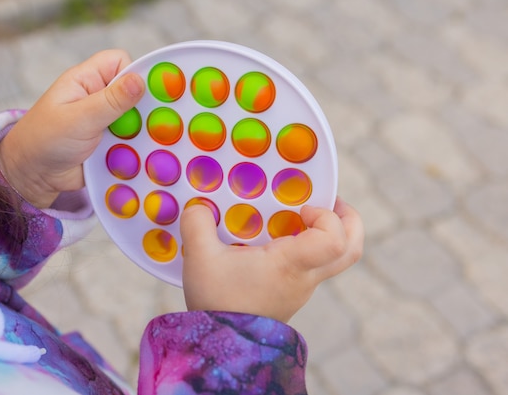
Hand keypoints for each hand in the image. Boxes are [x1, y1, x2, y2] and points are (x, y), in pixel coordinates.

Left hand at [0, 50, 144, 207]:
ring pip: (137, 118)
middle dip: (142, 108)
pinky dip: (135, 148)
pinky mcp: (110, 141)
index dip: (133, 74)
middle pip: (134, 91)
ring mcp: (106, 120)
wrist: (33, 177)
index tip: (141, 96)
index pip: (120, 62)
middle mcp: (98, 97)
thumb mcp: (79, 119)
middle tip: (143, 125)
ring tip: (137, 145)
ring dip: (139, 132)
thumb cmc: (44, 140)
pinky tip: (137, 158)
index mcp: (87, 81)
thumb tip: (140, 79)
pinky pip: (132, 140)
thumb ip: (111, 101)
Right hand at [180, 197, 363, 322]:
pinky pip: (311, 266)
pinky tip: (274, 239)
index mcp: (290, 265)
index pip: (335, 240)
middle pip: (351, 249)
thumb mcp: (200, 258)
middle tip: (328, 203)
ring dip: (325, 232)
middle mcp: (305, 277)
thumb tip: (198, 206)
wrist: (222, 346)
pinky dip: (304, 247)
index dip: (327, 216)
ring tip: (296, 217)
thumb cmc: (217, 303)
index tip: (302, 209)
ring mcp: (302, 288)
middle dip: (347, 219)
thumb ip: (197, 225)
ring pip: (334, 259)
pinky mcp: (291, 294)